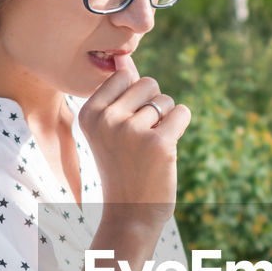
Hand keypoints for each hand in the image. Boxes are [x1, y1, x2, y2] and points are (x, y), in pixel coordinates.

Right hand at [78, 53, 189, 227]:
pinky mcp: (159, 143)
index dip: (134, 98)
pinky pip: (182, 113)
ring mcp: (132, 131)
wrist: (130, 214)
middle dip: (153, 106)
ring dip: (166, 121)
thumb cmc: (122, 168)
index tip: (125, 127)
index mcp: (89, 114)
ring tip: (150, 149)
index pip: (124, 76)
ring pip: (166, 100)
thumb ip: (117, 91)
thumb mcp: (110, 129)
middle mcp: (106, 120)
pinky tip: (166, 149)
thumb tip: (123, 56)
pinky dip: (181, 126)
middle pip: (148, 83)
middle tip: (140, 140)